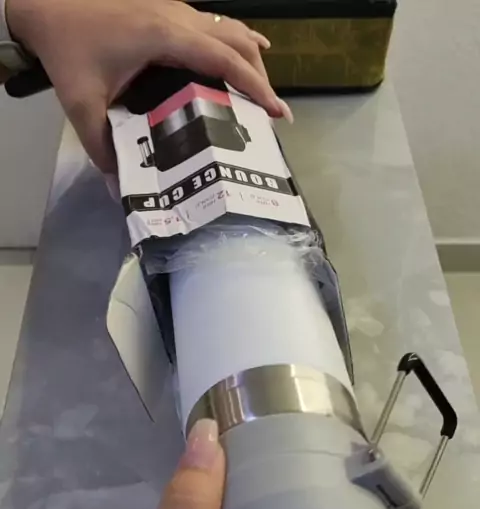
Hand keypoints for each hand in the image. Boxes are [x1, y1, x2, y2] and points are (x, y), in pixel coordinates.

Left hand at [7, 0, 290, 171]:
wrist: (44, 4)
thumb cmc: (66, 50)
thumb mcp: (81, 105)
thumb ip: (102, 148)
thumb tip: (119, 189)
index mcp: (164, 37)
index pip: (225, 60)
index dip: (256, 86)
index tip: (278, 112)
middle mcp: (177, 16)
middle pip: (236, 39)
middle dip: (260, 74)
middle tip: (272, 110)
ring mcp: (173, 6)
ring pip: (227, 25)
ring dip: (249, 54)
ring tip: (264, 87)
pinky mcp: (165, 6)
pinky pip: (212, 21)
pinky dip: (233, 38)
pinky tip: (246, 48)